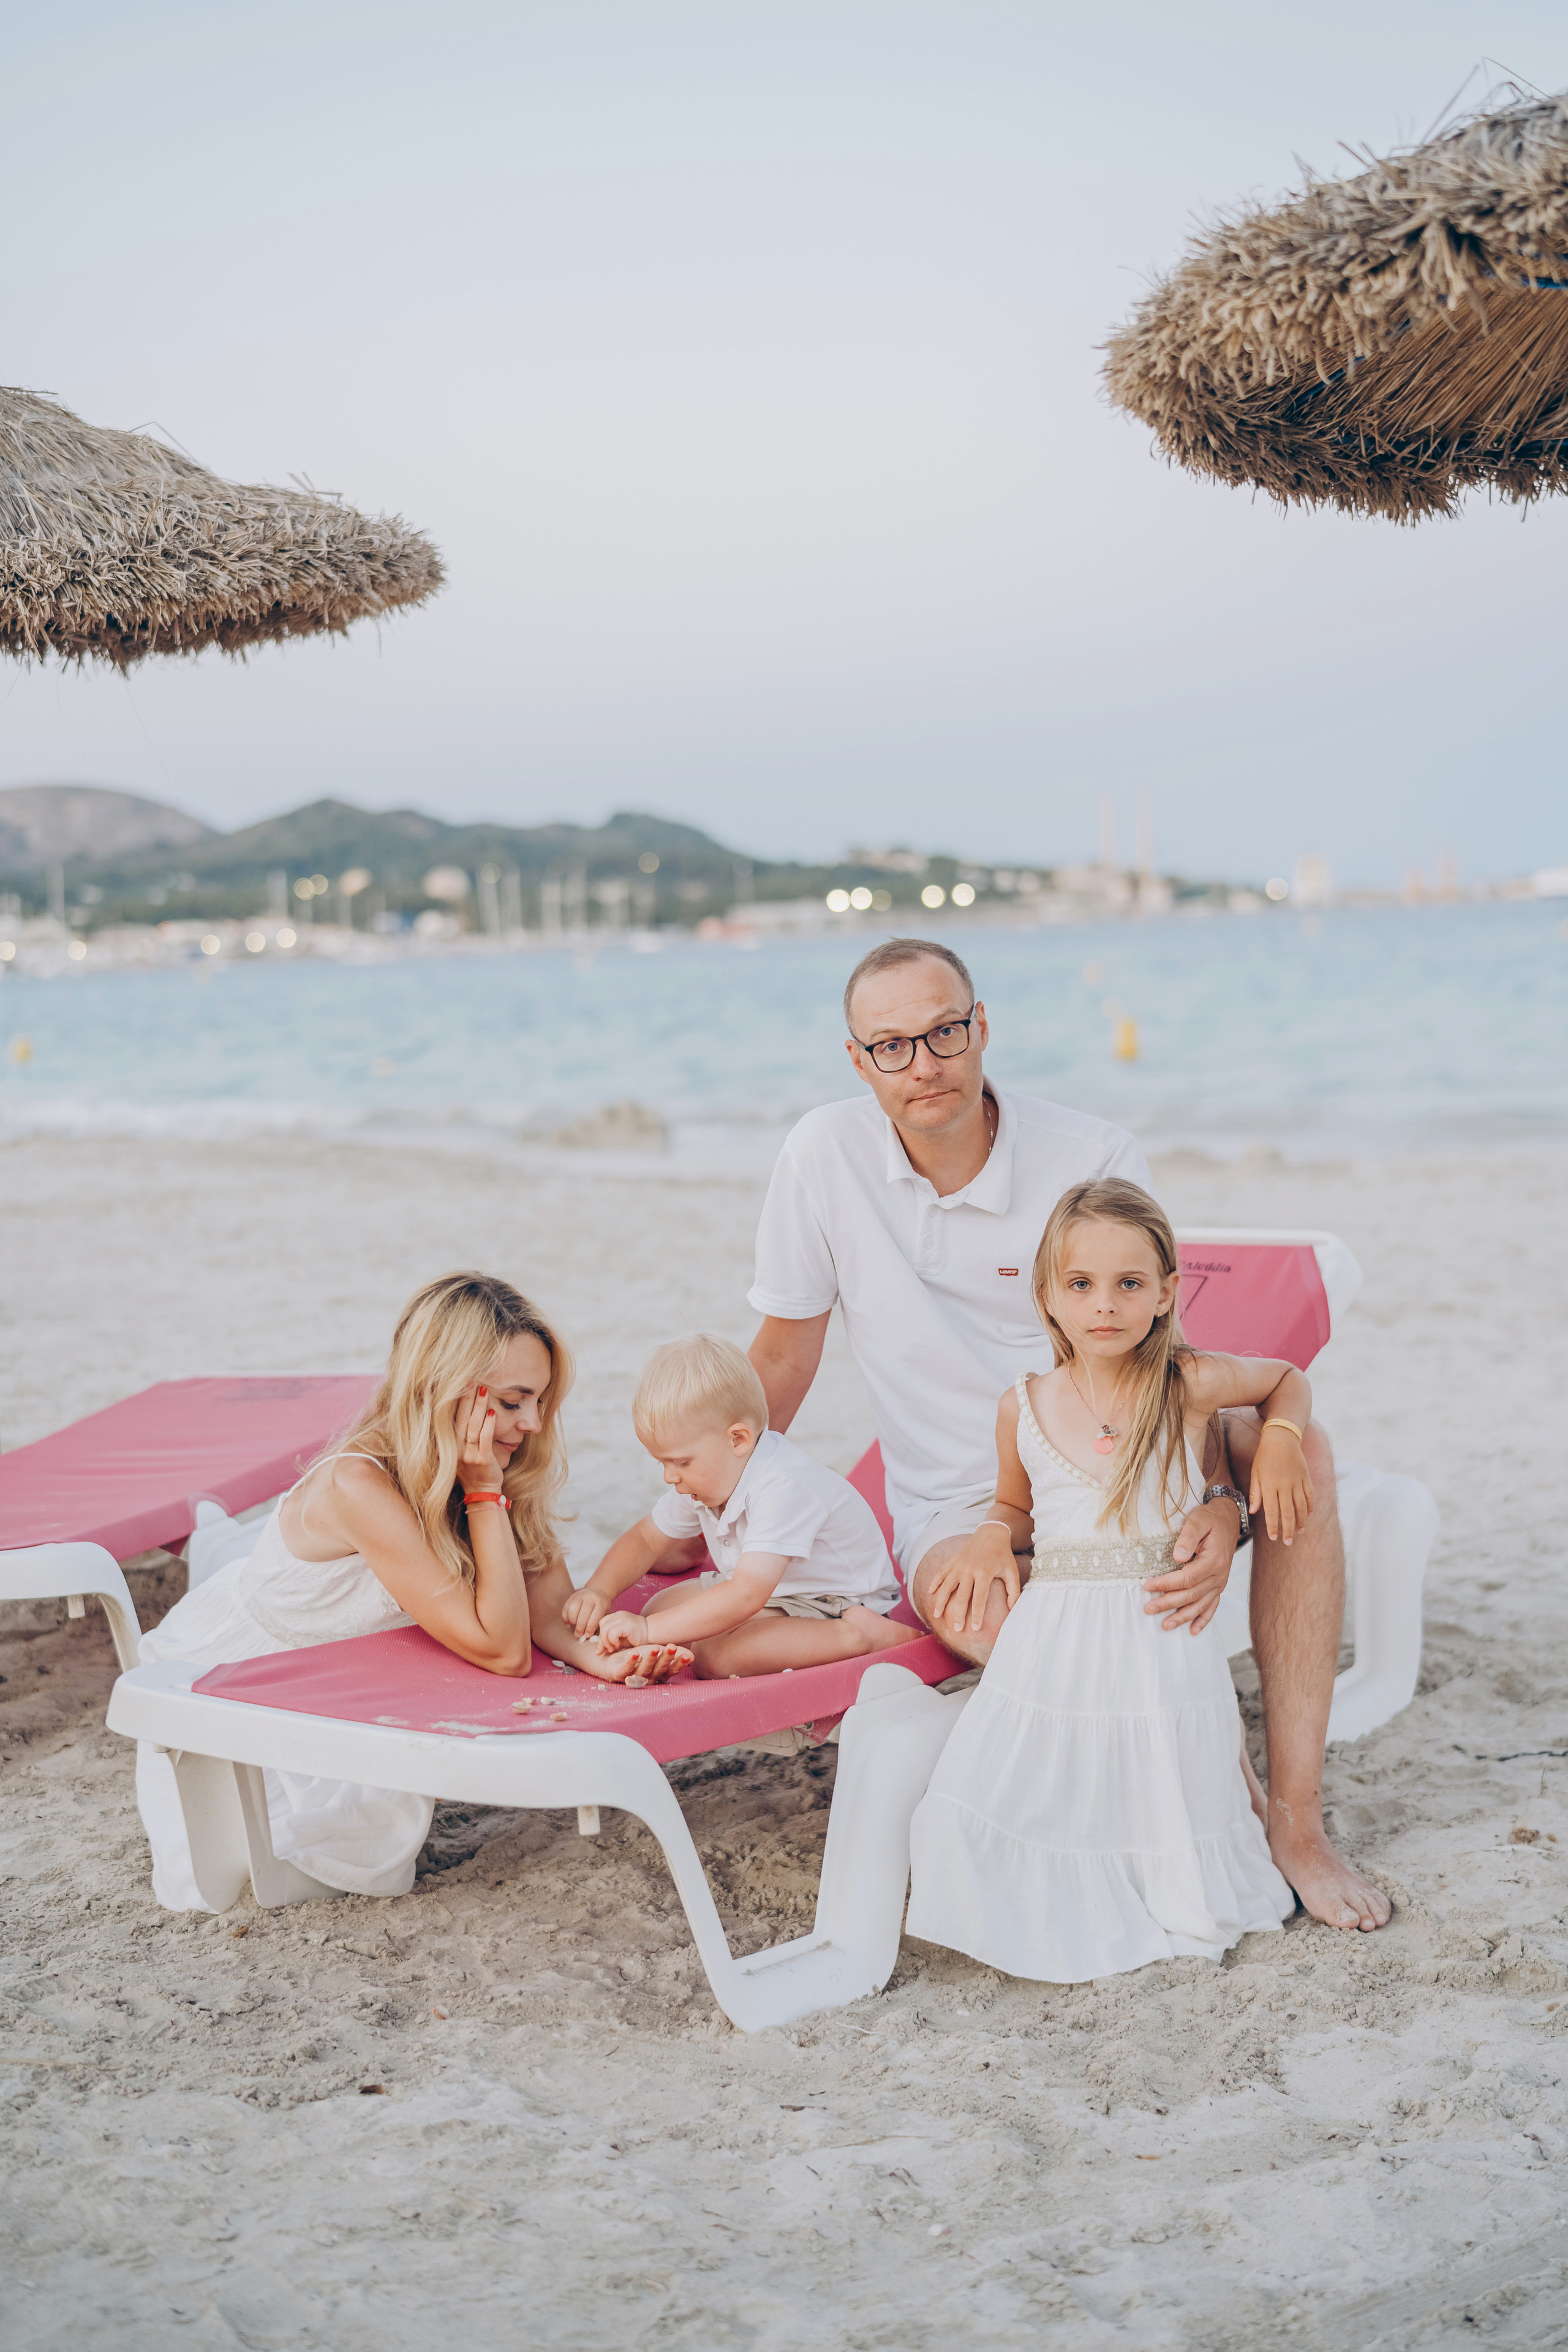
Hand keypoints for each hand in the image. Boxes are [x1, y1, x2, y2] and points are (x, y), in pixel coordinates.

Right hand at [455, 1384, 510, 1494]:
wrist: (481, 1493)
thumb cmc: (474, 1470)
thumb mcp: (461, 1452)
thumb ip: (461, 1434)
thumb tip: (466, 1412)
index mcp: (451, 1445)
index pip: (452, 1418)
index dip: (455, 1400)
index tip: (459, 1383)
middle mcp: (456, 1448)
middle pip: (461, 1418)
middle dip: (466, 1397)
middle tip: (470, 1378)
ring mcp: (468, 1455)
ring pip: (472, 1426)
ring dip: (478, 1406)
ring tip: (482, 1389)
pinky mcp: (481, 1460)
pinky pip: (484, 1439)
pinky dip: (488, 1425)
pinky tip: (491, 1412)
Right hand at [561, 1585, 608, 1639]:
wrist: (597, 1593)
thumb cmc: (602, 1609)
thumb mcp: (605, 1615)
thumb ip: (599, 1626)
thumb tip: (592, 1640)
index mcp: (601, 1603)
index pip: (594, 1617)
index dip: (590, 1628)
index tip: (587, 1635)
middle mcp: (590, 1597)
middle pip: (583, 1614)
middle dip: (580, 1627)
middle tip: (578, 1635)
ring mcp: (580, 1595)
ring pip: (572, 1610)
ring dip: (572, 1621)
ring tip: (574, 1628)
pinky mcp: (571, 1596)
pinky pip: (566, 1608)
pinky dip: (566, 1618)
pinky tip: (569, 1624)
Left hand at [594, 1609, 651, 1654]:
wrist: (653, 1634)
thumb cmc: (638, 1638)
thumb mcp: (620, 1640)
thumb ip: (609, 1642)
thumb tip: (597, 1652)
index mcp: (616, 1616)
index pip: (602, 1624)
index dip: (601, 1637)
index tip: (604, 1648)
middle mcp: (618, 1614)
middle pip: (602, 1627)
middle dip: (602, 1641)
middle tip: (608, 1650)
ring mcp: (621, 1617)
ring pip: (605, 1630)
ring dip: (607, 1642)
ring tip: (614, 1648)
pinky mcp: (625, 1623)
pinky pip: (612, 1632)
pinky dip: (613, 1641)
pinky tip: (619, 1645)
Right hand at [926, 1527, 1020, 1639]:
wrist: (991, 1533)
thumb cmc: (1003, 1555)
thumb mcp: (1012, 1572)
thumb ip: (1014, 1591)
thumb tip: (1013, 1610)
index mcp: (984, 1573)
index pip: (979, 1599)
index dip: (976, 1615)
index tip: (974, 1629)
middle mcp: (969, 1570)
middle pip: (960, 1597)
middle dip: (957, 1615)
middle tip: (956, 1629)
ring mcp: (959, 1565)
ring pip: (946, 1586)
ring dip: (940, 1602)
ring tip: (937, 1615)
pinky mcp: (953, 1560)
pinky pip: (941, 1573)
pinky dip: (934, 1583)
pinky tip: (930, 1593)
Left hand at [1145, 1498, 1238, 1634]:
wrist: (1228, 1520)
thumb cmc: (1210, 1519)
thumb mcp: (1198, 1520)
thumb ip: (1188, 1536)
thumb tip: (1178, 1556)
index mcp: (1213, 1560)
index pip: (1187, 1578)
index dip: (1166, 1584)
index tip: (1147, 1586)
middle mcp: (1218, 1575)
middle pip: (1192, 1595)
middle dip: (1169, 1604)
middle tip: (1149, 1609)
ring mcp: (1220, 1582)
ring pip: (1201, 1604)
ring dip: (1183, 1617)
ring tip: (1166, 1625)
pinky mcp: (1218, 1585)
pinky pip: (1212, 1606)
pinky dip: (1203, 1619)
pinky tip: (1193, 1631)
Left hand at [1250, 1429, 1314, 1544]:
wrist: (1281, 1437)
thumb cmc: (1264, 1456)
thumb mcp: (1255, 1473)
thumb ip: (1255, 1493)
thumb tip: (1254, 1511)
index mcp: (1269, 1485)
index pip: (1271, 1511)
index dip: (1273, 1526)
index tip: (1274, 1537)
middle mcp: (1284, 1485)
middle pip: (1288, 1513)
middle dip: (1288, 1530)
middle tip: (1287, 1542)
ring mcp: (1297, 1481)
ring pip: (1301, 1507)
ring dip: (1300, 1522)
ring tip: (1299, 1532)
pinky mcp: (1306, 1477)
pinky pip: (1310, 1496)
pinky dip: (1310, 1507)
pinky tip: (1308, 1516)